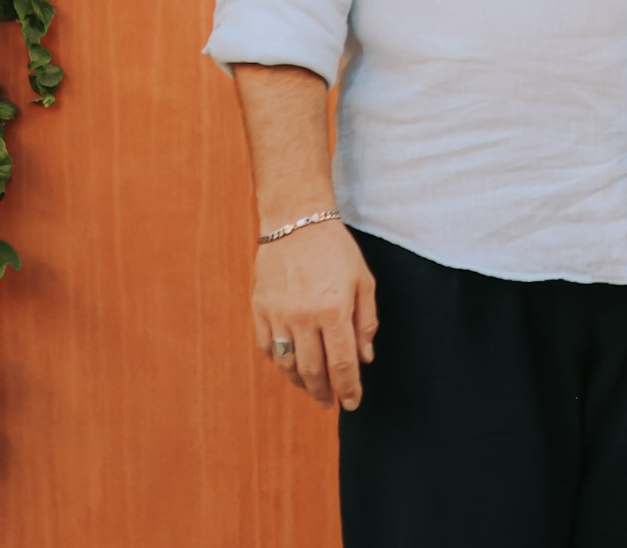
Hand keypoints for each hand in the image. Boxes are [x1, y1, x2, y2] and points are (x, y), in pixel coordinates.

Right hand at [252, 223, 377, 411]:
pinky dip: (280, 362)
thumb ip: (366, 322)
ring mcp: (278, 314)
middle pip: (312, 370)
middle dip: (324, 392)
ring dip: (300, 383)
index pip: (342, 363)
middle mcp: (303, 317)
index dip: (348, 389)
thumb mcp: (364, 281)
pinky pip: (267, 347)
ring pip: (287, 364)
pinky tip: (291, 365)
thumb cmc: (337, 250)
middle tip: (330, 402)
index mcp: (334, 310)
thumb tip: (365, 358)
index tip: (352, 404)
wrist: (297, 222)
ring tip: (312, 389)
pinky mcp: (260, 309)